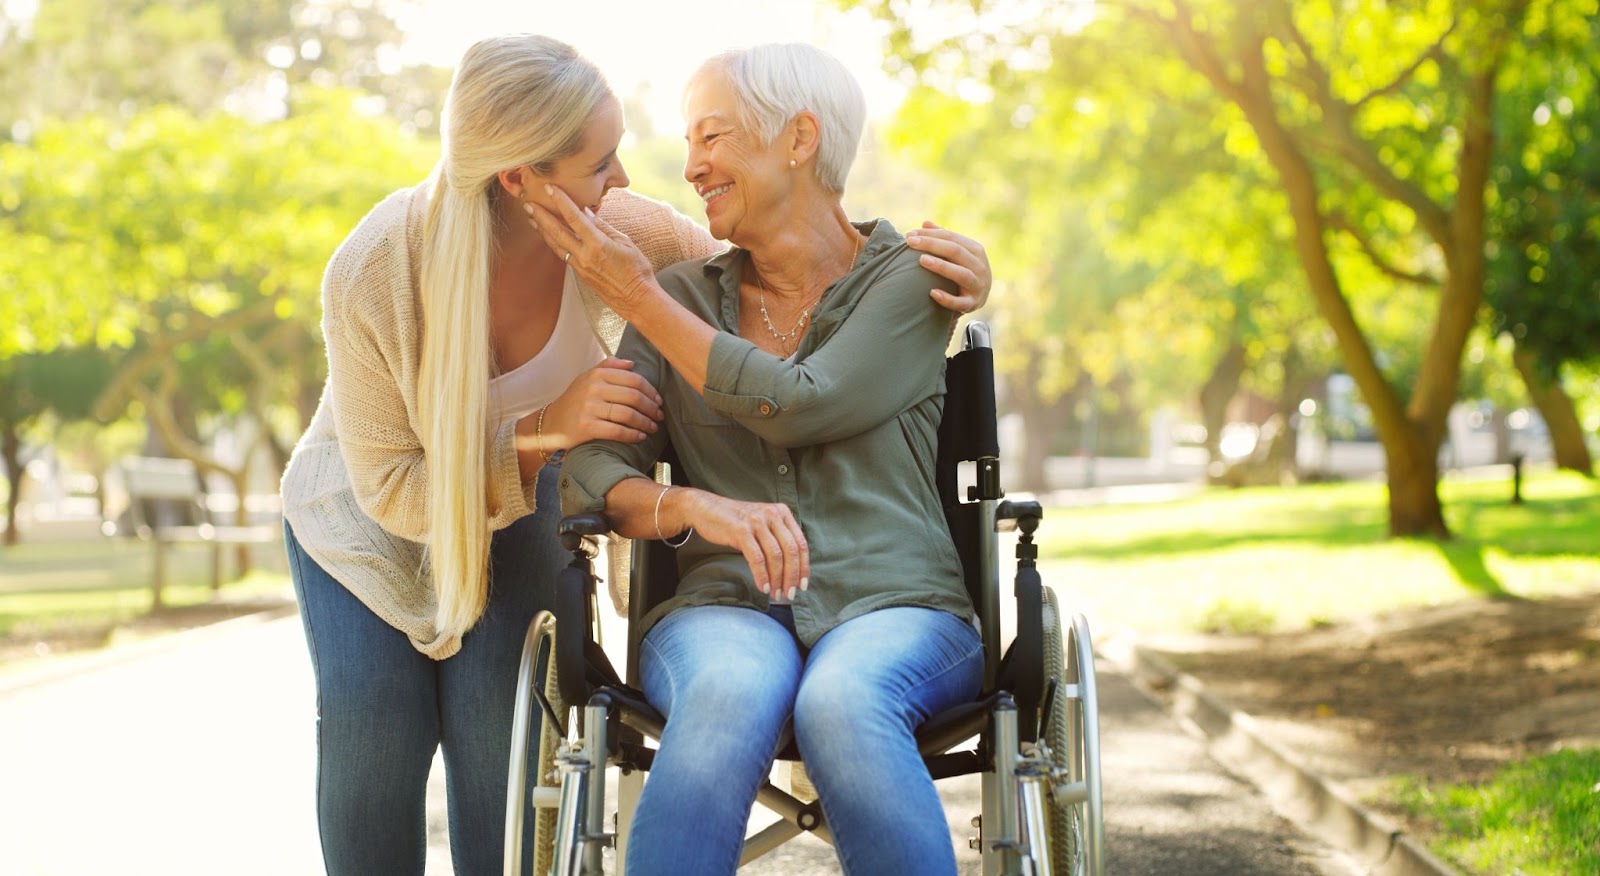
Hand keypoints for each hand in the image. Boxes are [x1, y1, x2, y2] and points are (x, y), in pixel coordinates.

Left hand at [526, 187, 656, 315]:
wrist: (637, 298)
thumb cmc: (636, 269)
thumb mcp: (624, 242)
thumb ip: (603, 226)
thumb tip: (586, 212)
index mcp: (597, 244)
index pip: (574, 218)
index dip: (561, 201)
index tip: (550, 188)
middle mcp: (585, 255)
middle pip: (557, 232)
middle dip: (541, 216)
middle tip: (528, 203)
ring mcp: (580, 267)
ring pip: (556, 245)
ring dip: (543, 230)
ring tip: (532, 218)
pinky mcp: (580, 274)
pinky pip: (563, 255)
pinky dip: (554, 243)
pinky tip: (549, 236)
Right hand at [535, 357, 663, 453]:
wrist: (551, 424)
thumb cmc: (575, 400)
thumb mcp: (587, 378)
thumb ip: (608, 366)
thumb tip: (632, 363)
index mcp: (597, 374)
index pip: (633, 379)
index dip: (651, 391)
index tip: (659, 401)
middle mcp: (593, 388)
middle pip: (634, 397)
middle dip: (651, 408)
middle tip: (660, 416)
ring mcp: (589, 408)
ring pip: (628, 415)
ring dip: (645, 423)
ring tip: (653, 428)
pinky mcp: (586, 427)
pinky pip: (618, 431)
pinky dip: (633, 435)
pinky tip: (640, 437)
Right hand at [684, 491, 809, 599]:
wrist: (706, 509)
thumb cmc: (736, 522)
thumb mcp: (762, 524)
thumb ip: (777, 539)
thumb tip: (791, 571)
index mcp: (782, 512)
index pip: (800, 543)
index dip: (803, 567)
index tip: (802, 586)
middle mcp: (773, 514)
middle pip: (791, 551)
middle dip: (792, 576)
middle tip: (789, 594)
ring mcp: (757, 521)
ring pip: (775, 556)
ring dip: (777, 579)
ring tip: (775, 593)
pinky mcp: (741, 530)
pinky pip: (757, 558)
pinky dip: (762, 575)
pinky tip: (763, 587)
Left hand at [906, 221, 990, 313]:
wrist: (979, 297)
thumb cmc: (963, 270)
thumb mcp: (957, 254)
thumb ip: (943, 238)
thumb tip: (925, 223)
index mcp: (975, 249)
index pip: (951, 237)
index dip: (930, 234)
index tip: (910, 234)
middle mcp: (979, 265)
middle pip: (955, 251)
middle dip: (932, 244)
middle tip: (910, 243)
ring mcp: (978, 285)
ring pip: (961, 274)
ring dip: (941, 266)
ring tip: (921, 260)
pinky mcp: (973, 303)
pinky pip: (960, 303)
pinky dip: (947, 298)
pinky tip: (932, 293)